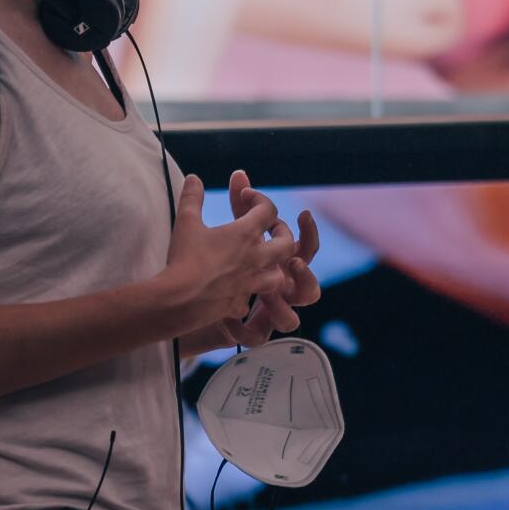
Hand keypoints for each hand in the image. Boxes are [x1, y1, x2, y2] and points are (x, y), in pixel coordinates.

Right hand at [156, 173, 296, 333]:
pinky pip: (251, 298)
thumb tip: (194, 178)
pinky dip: (247, 293)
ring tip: (263, 262)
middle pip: (287, 243)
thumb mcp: (186, 222)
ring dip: (274, 266)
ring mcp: (251, 283)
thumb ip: (192, 197)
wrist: (177, 301)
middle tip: (271, 228)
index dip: (259, 199)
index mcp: (245, 234)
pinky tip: (238, 290)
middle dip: (282, 232)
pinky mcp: (240, 304)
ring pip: (278, 275)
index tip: (247, 196)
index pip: (268, 210)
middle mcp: (256, 259)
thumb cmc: (183, 258)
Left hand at [221, 169, 321, 346]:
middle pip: (310, 289)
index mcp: (280, 267)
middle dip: (304, 275)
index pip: (306, 247)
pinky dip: (242, 330)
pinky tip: (228, 318)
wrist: (198, 306)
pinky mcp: (250, 334)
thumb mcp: (231, 233)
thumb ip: (239, 206)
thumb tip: (238, 172)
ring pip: (292, 321)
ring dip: (277, 312)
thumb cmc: (220, 265)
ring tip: (265, 295)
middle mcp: (280, 293)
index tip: (300, 213)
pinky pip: (255, 337)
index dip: (309, 231)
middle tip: (290, 259)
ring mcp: (267, 316)